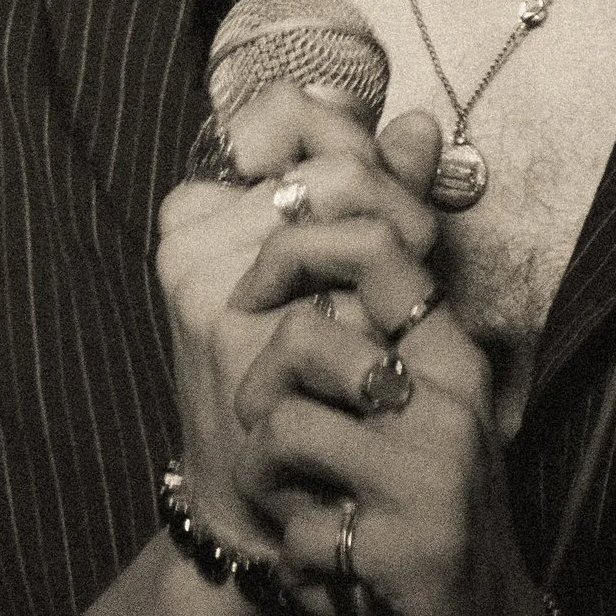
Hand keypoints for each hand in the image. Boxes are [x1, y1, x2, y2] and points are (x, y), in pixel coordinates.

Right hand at [153, 87, 440, 562]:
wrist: (258, 502)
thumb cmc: (298, 385)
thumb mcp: (327, 280)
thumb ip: (371, 198)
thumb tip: (421, 127)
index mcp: (199, 211)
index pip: (292, 113)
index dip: (361, 142)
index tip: (381, 193)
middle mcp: (194, 241)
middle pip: (342, 170)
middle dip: (404, 208)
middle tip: (417, 256)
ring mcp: (214, 289)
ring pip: (355, 224)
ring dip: (406, 265)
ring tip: (403, 311)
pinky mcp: (242, 342)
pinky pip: (356, 297)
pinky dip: (390, 322)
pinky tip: (387, 356)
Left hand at [230, 226, 552, 615]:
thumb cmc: (426, 525)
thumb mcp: (417, 423)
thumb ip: (369, 348)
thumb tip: (296, 269)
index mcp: (450, 361)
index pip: (377, 248)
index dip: (294, 252)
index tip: (255, 299)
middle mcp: (452, 404)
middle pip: (308, 337)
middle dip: (258, 393)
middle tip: (270, 443)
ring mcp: (433, 476)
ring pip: (284, 429)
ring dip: (265, 482)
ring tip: (298, 511)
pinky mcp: (409, 549)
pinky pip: (300, 528)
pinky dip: (296, 558)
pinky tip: (331, 572)